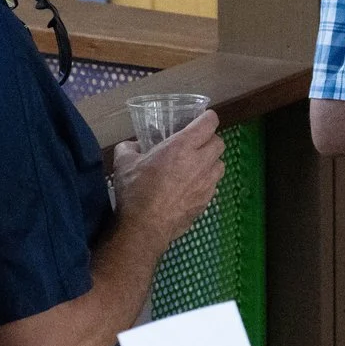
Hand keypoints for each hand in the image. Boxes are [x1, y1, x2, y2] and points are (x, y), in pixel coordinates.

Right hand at [112, 110, 223, 246]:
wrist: (145, 227)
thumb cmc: (135, 191)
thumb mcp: (123, 163)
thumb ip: (129, 147)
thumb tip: (134, 145)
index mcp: (182, 146)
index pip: (209, 123)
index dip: (208, 118)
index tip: (202, 118)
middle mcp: (200, 162)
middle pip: (219, 142)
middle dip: (210, 140)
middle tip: (196, 144)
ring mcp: (206, 183)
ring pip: (220, 164)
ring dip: (211, 161)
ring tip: (196, 166)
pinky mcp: (206, 201)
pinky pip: (214, 185)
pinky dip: (207, 182)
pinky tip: (191, 187)